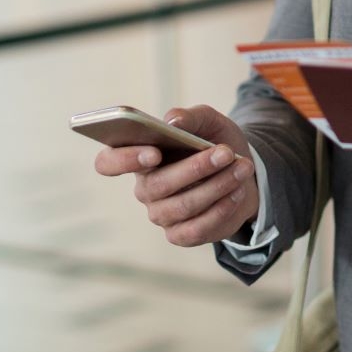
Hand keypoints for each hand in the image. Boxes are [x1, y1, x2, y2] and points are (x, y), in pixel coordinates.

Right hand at [93, 104, 260, 247]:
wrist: (243, 173)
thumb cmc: (215, 143)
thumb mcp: (208, 122)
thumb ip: (190, 116)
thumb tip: (172, 120)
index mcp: (139, 156)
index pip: (108, 162)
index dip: (124, 160)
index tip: (154, 152)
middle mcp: (145, 188)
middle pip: (157, 185)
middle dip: (195, 168)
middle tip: (226, 152)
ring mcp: (160, 214)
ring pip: (183, 206)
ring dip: (217, 186)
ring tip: (242, 168)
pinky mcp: (180, 234)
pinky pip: (196, 229)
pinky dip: (221, 209)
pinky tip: (238, 192)